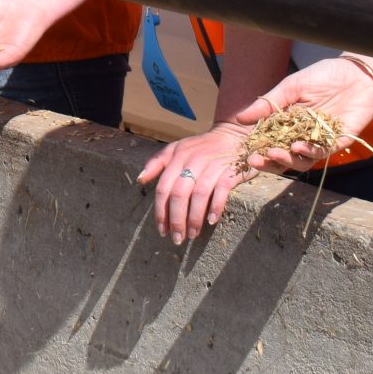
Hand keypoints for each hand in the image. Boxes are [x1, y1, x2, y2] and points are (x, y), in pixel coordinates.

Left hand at [138, 124, 253, 245]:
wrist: (233, 134)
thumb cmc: (201, 146)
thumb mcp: (177, 148)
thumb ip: (157, 162)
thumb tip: (140, 179)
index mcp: (177, 157)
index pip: (164, 188)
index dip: (161, 211)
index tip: (162, 230)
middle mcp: (193, 160)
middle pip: (179, 194)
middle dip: (176, 219)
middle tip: (177, 238)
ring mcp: (212, 165)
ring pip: (198, 194)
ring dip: (194, 218)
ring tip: (192, 235)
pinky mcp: (230, 170)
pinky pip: (221, 190)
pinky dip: (215, 206)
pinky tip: (211, 221)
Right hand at [233, 59, 372, 173]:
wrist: (355, 73)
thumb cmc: (323, 76)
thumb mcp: (290, 87)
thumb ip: (268, 104)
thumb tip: (240, 117)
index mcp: (289, 123)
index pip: (270, 142)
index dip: (258, 149)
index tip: (246, 153)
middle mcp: (303, 135)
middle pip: (284, 157)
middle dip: (269, 162)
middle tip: (255, 160)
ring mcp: (320, 140)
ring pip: (302, 160)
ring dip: (287, 160)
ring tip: (274, 153)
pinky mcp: (338, 141)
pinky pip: (322, 152)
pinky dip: (309, 151)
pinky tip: (297, 146)